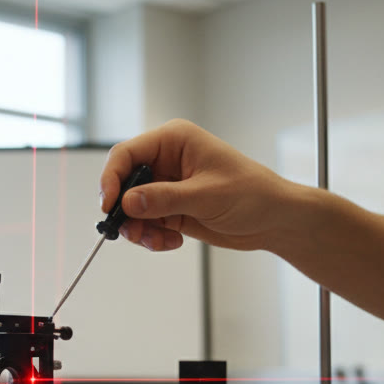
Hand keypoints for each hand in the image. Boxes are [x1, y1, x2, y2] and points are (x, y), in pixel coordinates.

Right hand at [99, 119, 298, 251]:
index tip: (109, 205)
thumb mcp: (206, 196)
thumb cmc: (252, 194)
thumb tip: (128, 201)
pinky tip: (172, 242)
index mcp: (174, 141)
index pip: (127, 154)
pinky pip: (146, 223)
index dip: (111, 178)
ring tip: (158, 241)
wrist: (274, 220)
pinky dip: (152, 237)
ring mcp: (167, 186)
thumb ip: (164, 199)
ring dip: (139, 229)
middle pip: (124, 183)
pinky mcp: (171, 208)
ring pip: (132, 208)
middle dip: (124, 210)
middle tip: (132, 232)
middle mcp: (166, 160)